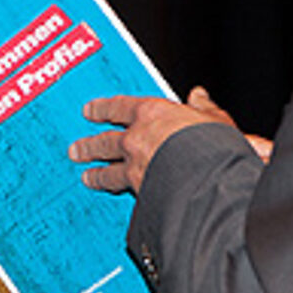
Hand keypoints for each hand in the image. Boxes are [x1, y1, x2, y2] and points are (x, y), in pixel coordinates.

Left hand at [70, 87, 264, 193]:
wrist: (213, 180)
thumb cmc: (216, 146)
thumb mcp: (214, 118)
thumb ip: (203, 108)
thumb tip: (198, 96)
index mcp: (152, 113)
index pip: (119, 107)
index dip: (102, 108)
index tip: (90, 110)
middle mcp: (136, 139)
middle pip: (105, 140)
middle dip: (89, 145)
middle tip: (76, 148)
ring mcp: (135, 167)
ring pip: (107, 170)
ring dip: (95, 173)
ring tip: (86, 176)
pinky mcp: (139, 193)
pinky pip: (120, 191)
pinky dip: (112, 193)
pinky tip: (108, 196)